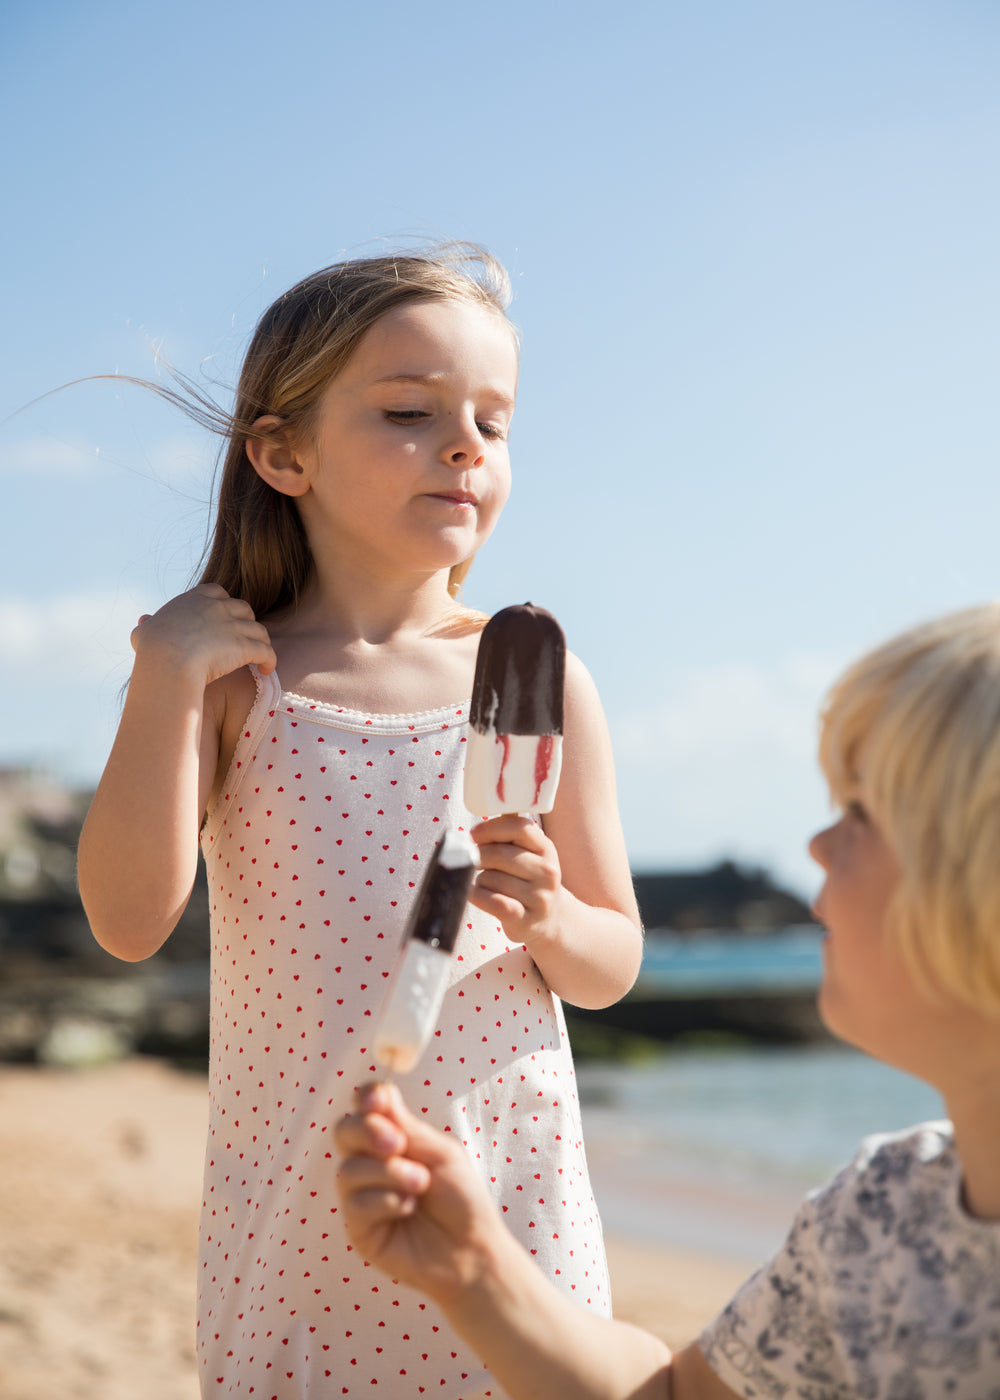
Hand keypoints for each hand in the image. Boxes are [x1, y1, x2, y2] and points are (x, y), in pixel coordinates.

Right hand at [130, 583, 276, 687]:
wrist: (169, 660)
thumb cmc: (153, 649)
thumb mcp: (144, 632)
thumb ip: (148, 624)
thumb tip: (145, 621)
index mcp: (195, 600)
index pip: (216, 591)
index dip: (222, 603)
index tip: (221, 617)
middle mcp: (217, 608)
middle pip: (242, 608)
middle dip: (245, 621)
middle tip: (242, 638)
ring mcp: (234, 626)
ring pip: (259, 629)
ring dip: (260, 641)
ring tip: (258, 656)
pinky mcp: (245, 646)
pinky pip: (266, 651)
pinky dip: (270, 660)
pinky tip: (267, 669)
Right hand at [335, 1083, 501, 1304]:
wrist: (472, 1250)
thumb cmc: (461, 1198)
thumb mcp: (440, 1153)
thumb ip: (408, 1128)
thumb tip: (381, 1094)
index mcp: (393, 1138)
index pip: (366, 1107)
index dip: (366, 1097)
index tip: (378, 1100)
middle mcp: (371, 1163)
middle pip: (343, 1131)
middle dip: (366, 1130)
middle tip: (397, 1144)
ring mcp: (361, 1195)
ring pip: (348, 1169)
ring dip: (388, 1173)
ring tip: (420, 1185)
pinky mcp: (358, 1228)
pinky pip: (355, 1203)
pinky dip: (385, 1201)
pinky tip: (408, 1209)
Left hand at [468, 815, 562, 947]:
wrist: (548, 919)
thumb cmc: (527, 881)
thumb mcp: (528, 855)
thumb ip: (507, 836)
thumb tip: (477, 828)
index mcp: (546, 849)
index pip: (519, 828)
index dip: (491, 828)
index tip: (474, 835)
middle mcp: (547, 872)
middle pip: (499, 854)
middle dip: (479, 856)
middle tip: (477, 863)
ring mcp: (539, 897)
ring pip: (491, 878)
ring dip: (480, 880)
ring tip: (488, 885)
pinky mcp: (525, 920)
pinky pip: (493, 902)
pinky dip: (477, 896)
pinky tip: (474, 894)